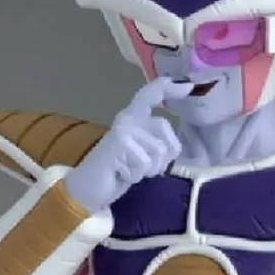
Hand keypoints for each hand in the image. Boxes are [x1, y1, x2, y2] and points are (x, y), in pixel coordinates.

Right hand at [63, 77, 190, 212]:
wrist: (88, 187)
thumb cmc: (118, 172)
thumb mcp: (142, 155)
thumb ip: (155, 143)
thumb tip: (174, 145)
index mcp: (133, 118)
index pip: (149, 96)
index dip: (167, 89)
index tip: (187, 87)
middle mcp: (127, 118)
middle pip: (164, 126)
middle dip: (165, 155)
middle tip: (148, 169)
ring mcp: (122, 128)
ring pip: (158, 149)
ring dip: (150, 169)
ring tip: (132, 171)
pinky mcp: (118, 142)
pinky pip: (145, 163)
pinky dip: (137, 176)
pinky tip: (122, 174)